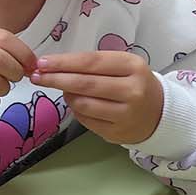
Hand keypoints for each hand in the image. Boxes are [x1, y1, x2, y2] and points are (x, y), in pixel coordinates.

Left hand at [31, 50, 164, 144]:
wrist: (159, 113)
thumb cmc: (133, 83)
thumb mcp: (121, 66)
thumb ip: (92, 64)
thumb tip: (53, 67)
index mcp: (132, 66)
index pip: (91, 62)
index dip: (63, 62)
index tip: (41, 62)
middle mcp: (132, 90)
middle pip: (85, 83)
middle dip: (56, 79)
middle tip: (36, 76)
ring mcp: (126, 113)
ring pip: (83, 104)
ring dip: (67, 96)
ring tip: (63, 90)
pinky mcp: (117, 132)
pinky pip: (86, 120)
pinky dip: (76, 111)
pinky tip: (77, 104)